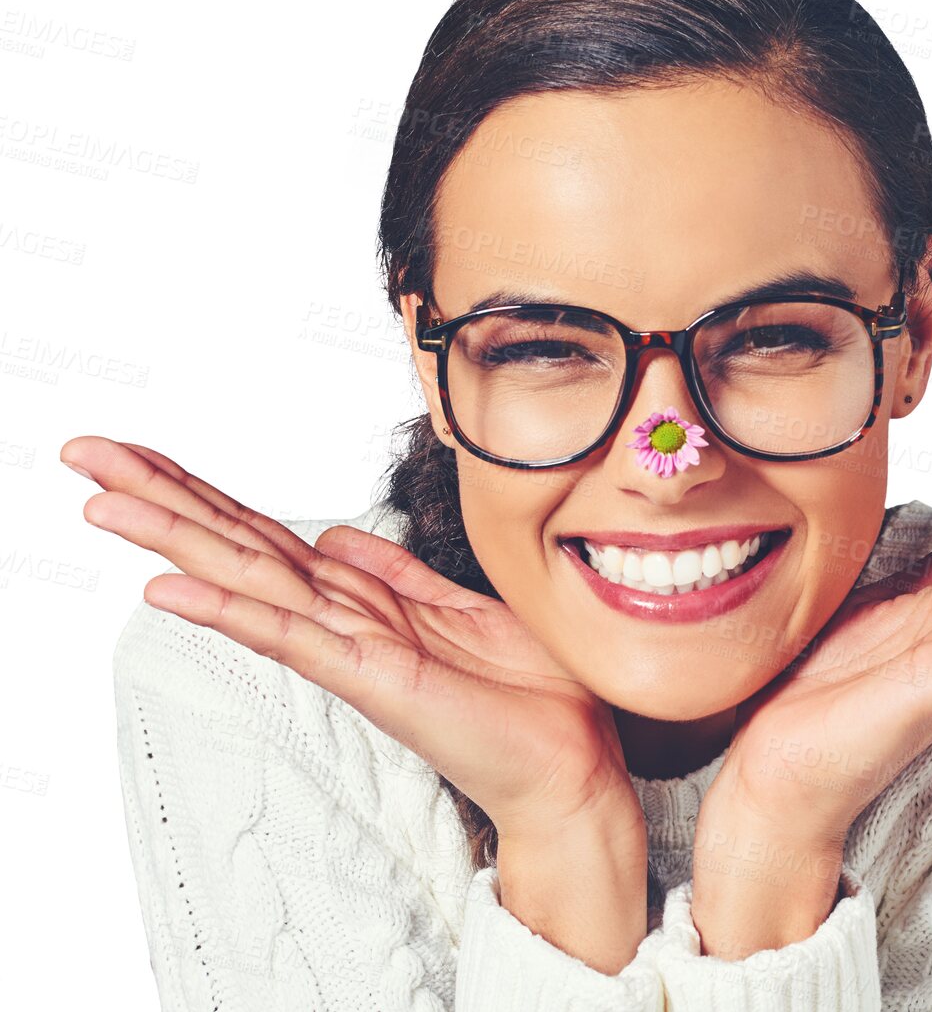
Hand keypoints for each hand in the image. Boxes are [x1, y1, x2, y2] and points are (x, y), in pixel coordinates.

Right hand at [64, 435, 643, 843]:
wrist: (568, 762)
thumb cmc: (523, 694)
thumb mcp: (460, 607)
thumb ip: (393, 573)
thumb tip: (335, 533)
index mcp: (359, 598)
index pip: (263, 532)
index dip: (199, 489)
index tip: (133, 452)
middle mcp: (341, 620)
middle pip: (235, 544)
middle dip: (159, 496)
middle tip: (81, 452)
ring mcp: (349, 651)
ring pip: (247, 580)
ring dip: (173, 539)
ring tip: (99, 503)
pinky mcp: (372, 680)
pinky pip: (290, 638)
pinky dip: (229, 611)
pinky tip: (166, 590)